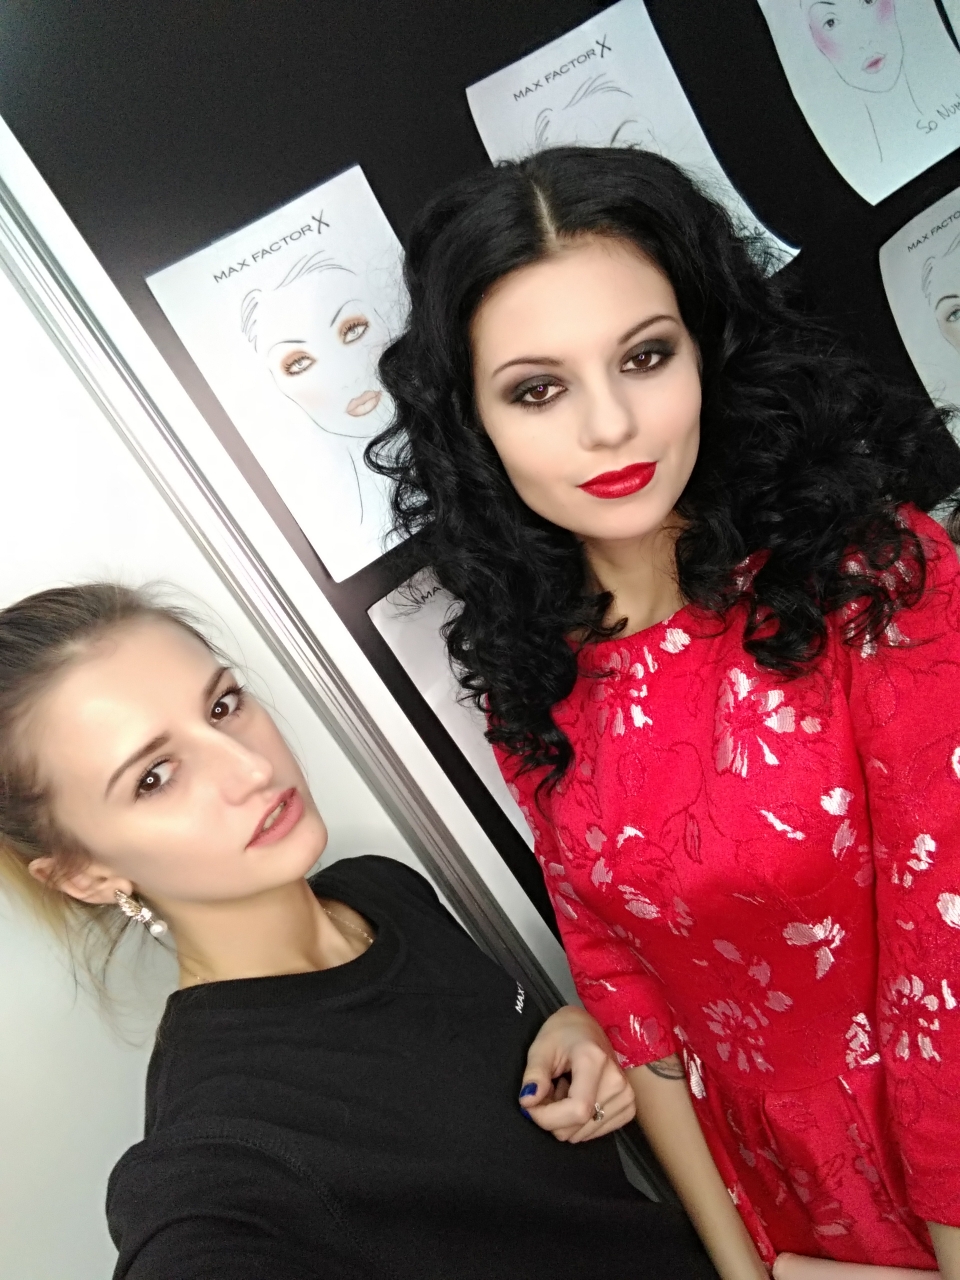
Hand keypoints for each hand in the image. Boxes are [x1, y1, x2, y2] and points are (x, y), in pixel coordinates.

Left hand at [519, 1004, 636, 1142]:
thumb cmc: (561, 1035)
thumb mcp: (541, 1048)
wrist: (586, 1028)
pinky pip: (595, 1132)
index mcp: (595, 1060)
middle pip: (578, 1126)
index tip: (530, 1105)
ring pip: (582, 1133)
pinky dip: (579, 1122)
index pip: (577, 1110)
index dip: (548, 1117)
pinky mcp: (628, 1107)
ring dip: (565, 1119)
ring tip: (565, 1090)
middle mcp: (616, 1081)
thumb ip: (534, 1075)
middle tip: (548, 1091)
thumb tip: (528, 1102)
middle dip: (552, 1116)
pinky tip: (577, 1097)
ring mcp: (626, 1096)